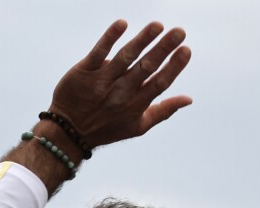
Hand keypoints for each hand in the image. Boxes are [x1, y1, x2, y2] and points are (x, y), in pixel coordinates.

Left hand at [48, 20, 192, 148]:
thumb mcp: (139, 126)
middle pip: (146, 67)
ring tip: (157, 25)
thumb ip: (164, 110)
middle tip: (179, 31)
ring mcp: (102, 81)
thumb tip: (189, 99)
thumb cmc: (108, 128)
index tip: (186, 50)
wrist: (70, 131)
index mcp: (136, 105)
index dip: (173, 67)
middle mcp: (121, 93)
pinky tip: (122, 24)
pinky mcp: (84, 71)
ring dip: (142, 40)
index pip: (159, 83)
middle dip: (163, 49)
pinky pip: (98, 52)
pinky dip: (110, 38)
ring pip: (125, 57)